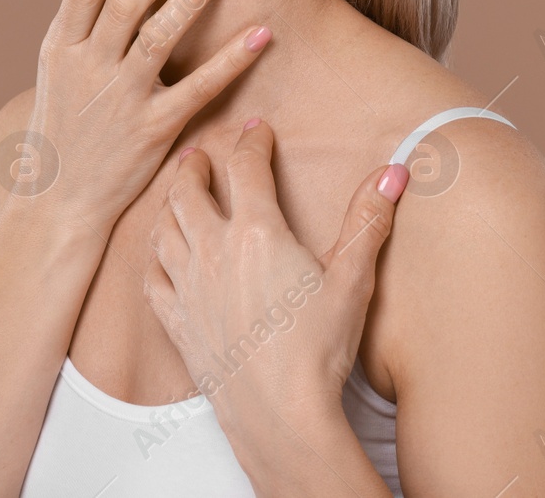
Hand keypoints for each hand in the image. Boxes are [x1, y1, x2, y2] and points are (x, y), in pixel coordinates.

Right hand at [0, 0, 272, 238]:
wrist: (58, 203)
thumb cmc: (65, 127)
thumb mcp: (58, 71)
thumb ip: (84, 25)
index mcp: (60, 48)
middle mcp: (87, 68)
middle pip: (126, 2)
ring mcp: (119, 100)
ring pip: (158, 38)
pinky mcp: (151, 131)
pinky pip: (197, 89)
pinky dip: (230, 60)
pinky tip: (260, 34)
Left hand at [143, 119, 409, 431]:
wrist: (281, 415)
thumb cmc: (318, 350)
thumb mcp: (352, 279)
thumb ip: (368, 220)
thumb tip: (392, 172)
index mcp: (257, 232)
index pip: (246, 167)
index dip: (251, 141)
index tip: (256, 130)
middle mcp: (213, 251)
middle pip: (188, 190)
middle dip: (194, 165)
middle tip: (199, 155)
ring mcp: (189, 287)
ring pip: (163, 228)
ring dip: (168, 204)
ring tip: (176, 195)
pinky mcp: (176, 322)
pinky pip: (152, 278)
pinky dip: (154, 257)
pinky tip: (161, 255)